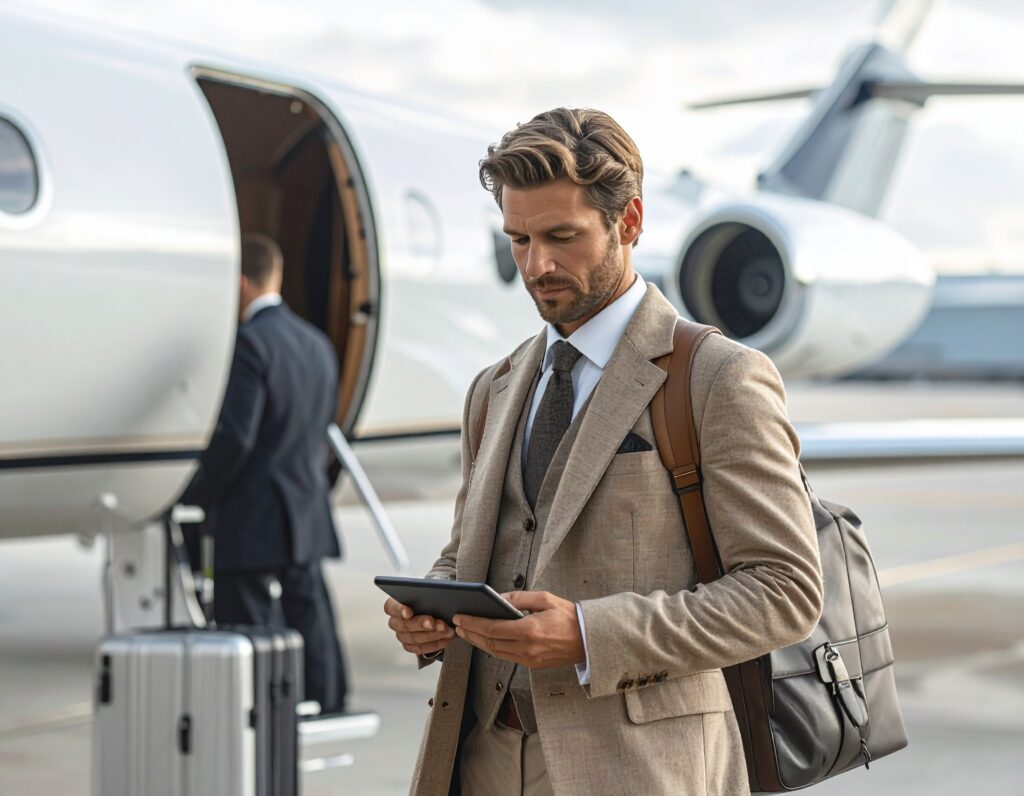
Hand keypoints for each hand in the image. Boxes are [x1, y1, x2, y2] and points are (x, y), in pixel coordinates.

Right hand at [383, 597, 453, 655]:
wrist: (433, 610)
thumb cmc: (426, 599)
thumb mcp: (426, 592)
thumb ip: (425, 593)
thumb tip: (434, 592)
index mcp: (394, 605)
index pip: (391, 607)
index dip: (399, 610)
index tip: (409, 612)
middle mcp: (395, 622)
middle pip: (404, 625)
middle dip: (421, 624)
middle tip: (436, 623)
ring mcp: (402, 635)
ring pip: (413, 638)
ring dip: (432, 635)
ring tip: (447, 631)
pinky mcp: (410, 646)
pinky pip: (420, 648)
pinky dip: (435, 644)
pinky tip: (446, 639)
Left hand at [452, 590, 584, 669]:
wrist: (590, 640)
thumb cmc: (569, 617)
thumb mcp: (545, 599)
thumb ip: (520, 599)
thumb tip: (498, 599)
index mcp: (529, 630)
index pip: (492, 628)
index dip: (473, 623)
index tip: (460, 618)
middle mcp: (527, 648)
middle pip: (490, 642)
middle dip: (471, 633)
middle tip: (457, 625)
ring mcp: (529, 659)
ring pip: (496, 652)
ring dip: (479, 642)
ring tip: (466, 632)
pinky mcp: (533, 665)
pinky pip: (506, 657)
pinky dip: (492, 648)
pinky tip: (485, 640)